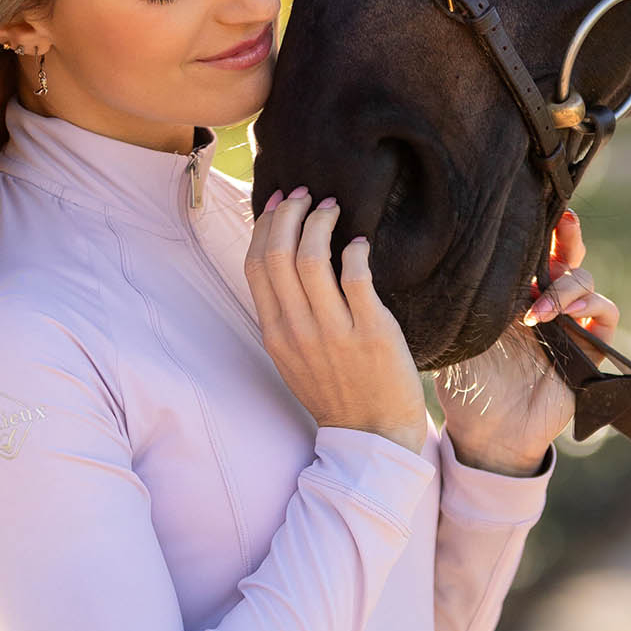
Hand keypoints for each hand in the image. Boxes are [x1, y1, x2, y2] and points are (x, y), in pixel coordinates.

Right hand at [245, 188, 427, 453]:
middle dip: (288, 213)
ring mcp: (333, 332)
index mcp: (275, 333)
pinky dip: (354, 251)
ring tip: (332, 208)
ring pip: (311, 258)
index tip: (277, 202)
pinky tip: (359, 244)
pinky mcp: (371, 333)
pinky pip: (355, 278)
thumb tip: (283, 261)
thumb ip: (284, 314)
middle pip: (278, 254)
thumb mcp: (294, 357)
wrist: (372, 436)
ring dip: (319, 222)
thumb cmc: (335, 391)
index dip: (264, 225)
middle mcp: (298, 330)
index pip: (257, 265)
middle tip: (306, 194)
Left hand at [434, 210, 619, 476]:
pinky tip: (550, 319)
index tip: (535, 209)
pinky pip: (605, 312)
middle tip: (562, 223)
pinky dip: (584, 305)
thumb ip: (464, 297)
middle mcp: (546, 304)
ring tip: (532, 310)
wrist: (487, 432)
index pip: (535, 252)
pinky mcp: (590, 348)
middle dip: (567, 235)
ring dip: (563, 285)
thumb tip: (449, 256)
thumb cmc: (467, 385)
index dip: (540, 230)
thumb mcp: (459, 331)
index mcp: (516, 296)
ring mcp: (570, 324)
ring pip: (586, 278)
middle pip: (568, 255)